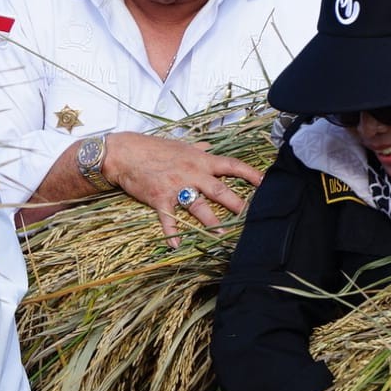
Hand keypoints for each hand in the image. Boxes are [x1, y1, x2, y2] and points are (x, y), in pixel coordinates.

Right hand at [102, 132, 262, 239]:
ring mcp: (176, 187)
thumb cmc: (153, 148)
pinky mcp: (160, 199)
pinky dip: (172, 232)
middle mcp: (192, 173)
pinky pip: (168, 219)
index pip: (231, 165)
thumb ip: (198, 149)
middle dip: (237, 203)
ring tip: (223, 233)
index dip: (250, 174)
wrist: (125, 153)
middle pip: (220, 190)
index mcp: (200, 160)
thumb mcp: (179, 145)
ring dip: (211, 221)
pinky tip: (176, 244)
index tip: (265, 182)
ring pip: (198, 206)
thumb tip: (211, 147)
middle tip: (250, 215)